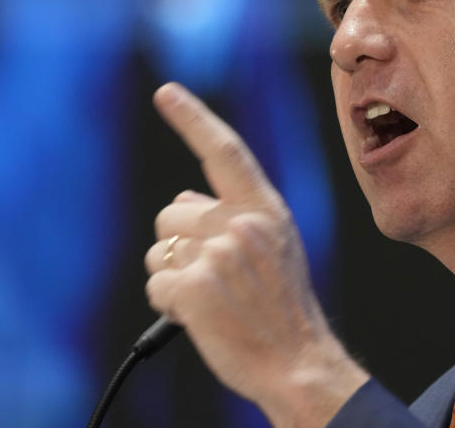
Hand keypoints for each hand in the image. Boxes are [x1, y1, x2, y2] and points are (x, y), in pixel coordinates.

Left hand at [144, 82, 367, 426]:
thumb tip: (183, 199)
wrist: (298, 361)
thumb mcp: (275, 250)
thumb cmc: (282, 309)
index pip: (224, 151)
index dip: (193, 118)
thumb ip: (235, 217)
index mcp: (266, 210)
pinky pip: (156, 285)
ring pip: (158, 250)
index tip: (166, 92)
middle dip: (176, 243)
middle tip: (210, 277)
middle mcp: (243, 224)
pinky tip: (200, 318)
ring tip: (212, 299)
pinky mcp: (194, 287)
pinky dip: (168, 305)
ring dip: (171, 276)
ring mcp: (218, 254)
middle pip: (171, 212)